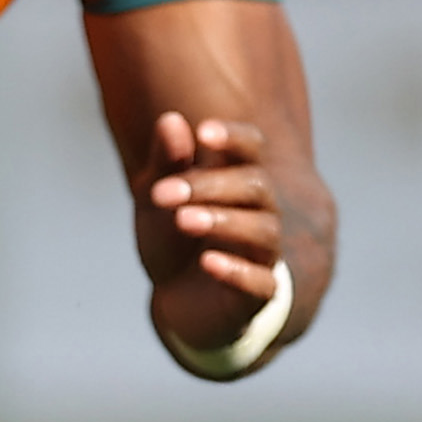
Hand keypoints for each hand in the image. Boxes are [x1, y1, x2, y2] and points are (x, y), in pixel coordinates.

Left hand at [139, 111, 285, 359]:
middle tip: (164, 193)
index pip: (253, 148)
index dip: (235, 137)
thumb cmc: (172, 238)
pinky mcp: (259, 293)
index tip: (203, 131)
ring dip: (222, 221)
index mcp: (235, 181)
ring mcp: (263, 254)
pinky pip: (263, 282)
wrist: (178, 301)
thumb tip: (170, 120)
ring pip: (264, 229)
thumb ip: (166, 162)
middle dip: (210, 185)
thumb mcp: (157, 199)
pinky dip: (237, 271)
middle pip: (256, 186)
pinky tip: (207, 263)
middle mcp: (259, 212)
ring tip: (182, 220)